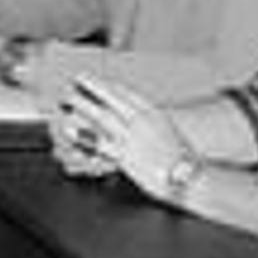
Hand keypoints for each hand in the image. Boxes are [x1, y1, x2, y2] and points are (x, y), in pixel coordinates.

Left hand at [56, 74, 188, 200]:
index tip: (94, 79)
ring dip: (83, 107)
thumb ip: (149, 123)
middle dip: (92, 88)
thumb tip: (134, 119)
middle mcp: (142, 122)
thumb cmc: (181, 157)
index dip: (108, 86)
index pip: (127, 94)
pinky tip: (70, 131)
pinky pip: (100, 144)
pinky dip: (83, 137)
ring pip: (102, 117)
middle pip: (111, 100)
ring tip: (67, 100)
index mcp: (153, 113)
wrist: (191, 177)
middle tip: (75, 80)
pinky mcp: (125, 157)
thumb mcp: (167, 131)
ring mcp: (132, 139)